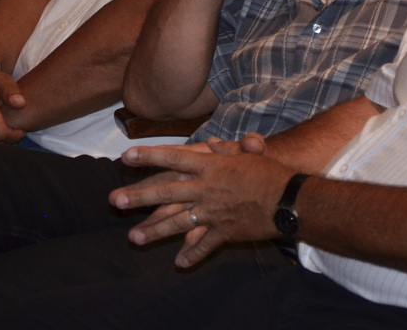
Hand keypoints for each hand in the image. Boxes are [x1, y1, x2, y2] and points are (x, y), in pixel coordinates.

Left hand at [110, 143, 293, 267]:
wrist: (290, 199)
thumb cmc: (272, 172)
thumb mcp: (249, 154)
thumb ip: (226, 150)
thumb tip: (210, 145)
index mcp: (212, 165)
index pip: (174, 159)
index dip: (150, 156)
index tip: (127, 156)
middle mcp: (207, 188)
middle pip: (167, 192)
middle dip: (139, 197)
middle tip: (116, 201)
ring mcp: (213, 211)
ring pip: (178, 221)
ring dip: (155, 230)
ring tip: (134, 237)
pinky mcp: (224, 231)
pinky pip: (204, 245)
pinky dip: (192, 254)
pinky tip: (179, 262)